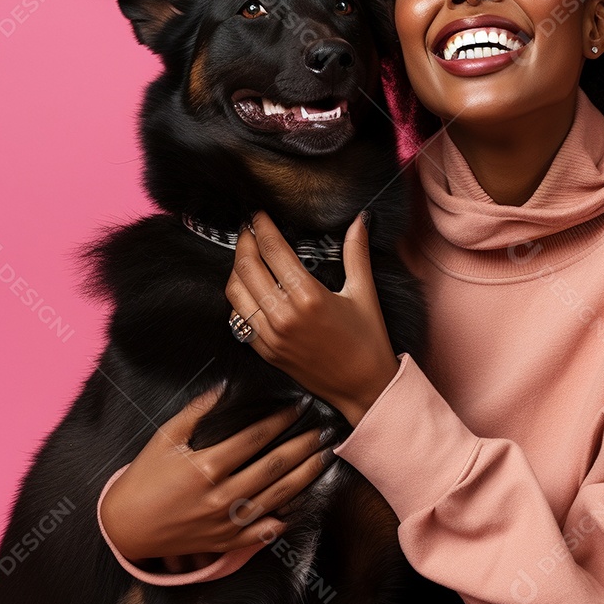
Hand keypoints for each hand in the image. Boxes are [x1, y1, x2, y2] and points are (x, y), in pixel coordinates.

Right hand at [100, 383, 336, 564]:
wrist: (127, 527)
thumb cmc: (146, 476)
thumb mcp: (166, 436)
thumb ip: (199, 409)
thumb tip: (228, 385)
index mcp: (207, 466)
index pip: (256, 437)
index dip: (282, 420)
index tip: (301, 406)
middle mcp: (221, 496)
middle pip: (275, 467)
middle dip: (304, 446)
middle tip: (326, 430)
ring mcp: (227, 523)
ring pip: (278, 497)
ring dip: (306, 476)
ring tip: (325, 457)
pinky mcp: (227, 542)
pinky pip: (265, 530)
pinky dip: (288, 516)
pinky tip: (306, 500)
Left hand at [225, 210, 399, 426]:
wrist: (363, 387)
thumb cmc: (368, 340)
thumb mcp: (364, 292)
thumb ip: (356, 252)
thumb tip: (360, 220)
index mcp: (309, 296)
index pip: (273, 250)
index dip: (262, 227)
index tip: (258, 215)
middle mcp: (284, 316)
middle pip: (247, 267)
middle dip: (244, 242)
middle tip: (248, 229)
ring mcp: (271, 336)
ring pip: (235, 292)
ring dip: (236, 269)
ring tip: (245, 255)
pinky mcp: (266, 352)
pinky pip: (238, 319)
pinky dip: (238, 299)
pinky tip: (248, 289)